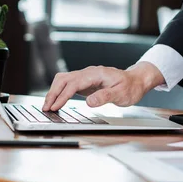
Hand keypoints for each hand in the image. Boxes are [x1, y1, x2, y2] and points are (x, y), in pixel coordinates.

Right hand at [42, 62, 164, 110]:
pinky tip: (56, 102)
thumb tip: (89, 102)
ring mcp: (86, 77)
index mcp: (96, 74)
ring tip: (48, 106)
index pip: (74, 83)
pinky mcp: (85, 82)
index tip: (56, 106)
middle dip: (53, 93)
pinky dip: (59, 92)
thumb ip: (105, 97)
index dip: (63, 95)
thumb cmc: (130, 87)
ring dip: (54, 92)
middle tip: (46, 108)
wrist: (136, 81)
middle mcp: (89, 73)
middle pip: (64, 79)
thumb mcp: (122, 94)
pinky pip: (68, 84)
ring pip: (63, 80)